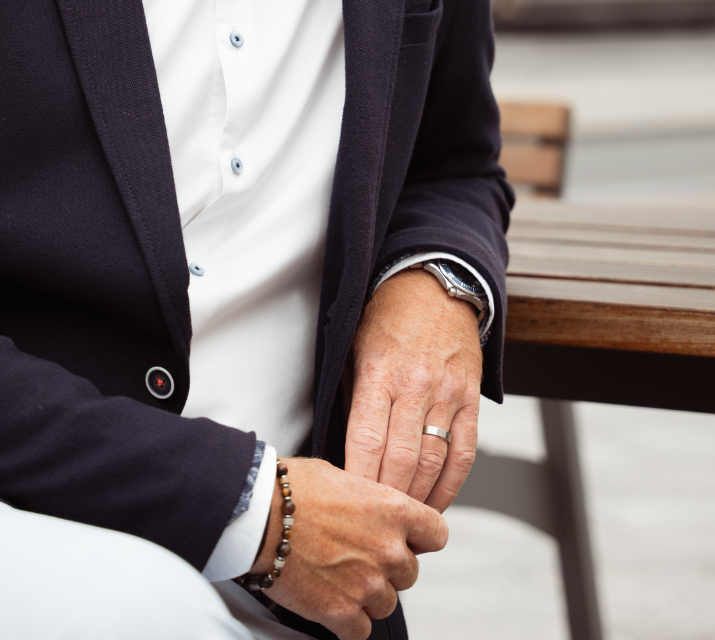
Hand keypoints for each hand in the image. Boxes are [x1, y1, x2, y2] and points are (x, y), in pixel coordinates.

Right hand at [248, 457, 446, 639]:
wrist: (257, 514)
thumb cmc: (291, 488)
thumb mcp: (342, 476)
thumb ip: (370, 500)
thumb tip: (374, 513)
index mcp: (393, 510)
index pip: (437, 534)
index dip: (419, 538)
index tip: (405, 540)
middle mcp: (388, 549)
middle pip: (409, 573)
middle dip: (386, 567)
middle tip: (356, 556)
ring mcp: (367, 584)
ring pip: (387, 604)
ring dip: (366, 595)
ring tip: (337, 576)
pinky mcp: (341, 613)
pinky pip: (361, 631)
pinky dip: (347, 621)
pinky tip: (330, 602)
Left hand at [345, 268, 482, 510]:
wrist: (434, 285)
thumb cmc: (385, 317)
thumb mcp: (353, 347)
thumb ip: (349, 397)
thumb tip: (338, 448)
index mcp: (379, 373)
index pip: (366, 440)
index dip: (359, 481)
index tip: (349, 506)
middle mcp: (415, 385)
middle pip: (401, 461)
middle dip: (387, 500)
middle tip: (374, 524)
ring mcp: (447, 394)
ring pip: (434, 464)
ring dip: (417, 500)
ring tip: (402, 521)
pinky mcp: (471, 399)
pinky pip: (464, 454)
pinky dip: (451, 486)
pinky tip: (436, 503)